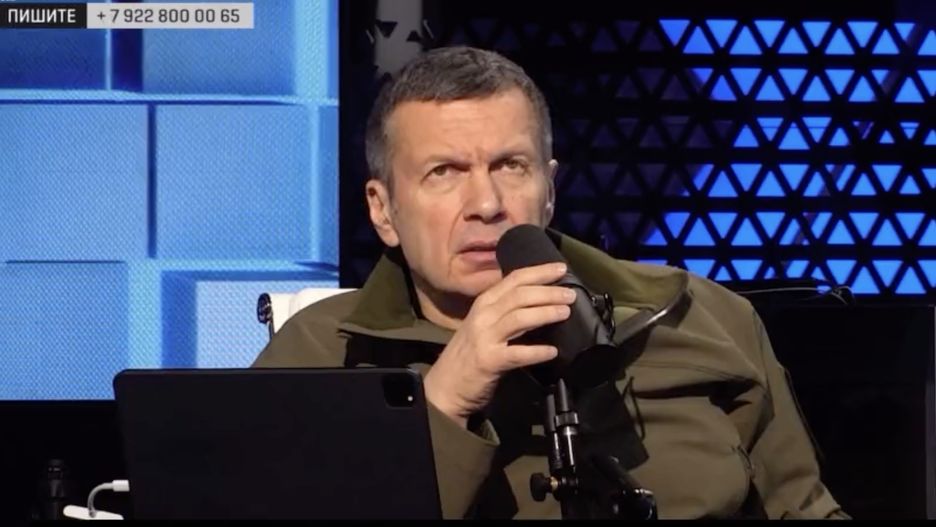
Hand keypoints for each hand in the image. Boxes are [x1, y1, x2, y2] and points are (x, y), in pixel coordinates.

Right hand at [423, 262, 574, 427]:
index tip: (561, 268)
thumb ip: (505, 312)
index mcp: (483, 303)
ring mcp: (484, 337)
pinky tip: (552, 351)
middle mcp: (483, 316)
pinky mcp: (488, 361)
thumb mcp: (484, 325)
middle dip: (548, 292)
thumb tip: (540, 301)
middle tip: (571, 294)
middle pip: (519, 295)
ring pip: (519, 318)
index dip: (539, 272)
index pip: (514, 279)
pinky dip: (536, 351)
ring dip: (545, 312)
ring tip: (565, 312)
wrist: (444, 387)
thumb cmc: (468, 354)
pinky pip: (517, 353)